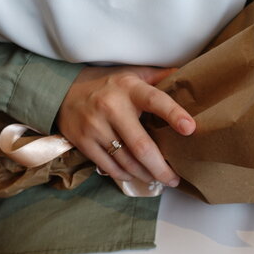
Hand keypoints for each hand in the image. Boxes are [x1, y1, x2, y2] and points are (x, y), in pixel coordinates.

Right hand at [56, 65, 195, 185]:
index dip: (174, 114)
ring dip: (145, 174)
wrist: (62, 91)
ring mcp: (95, 127)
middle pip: (141, 146)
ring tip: (159, 179)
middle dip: (161, 167)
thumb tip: (190, 76)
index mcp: (129, 88)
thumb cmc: (109, 84)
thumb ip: (160, 77)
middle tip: (174, 179)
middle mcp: (112, 107)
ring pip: (126, 161)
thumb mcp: (133, 74)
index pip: (155, 101)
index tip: (190, 128)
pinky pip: (109, 166)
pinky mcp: (82, 141)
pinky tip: (136, 176)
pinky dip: (126, 175)